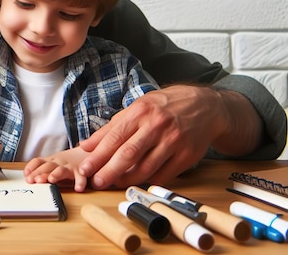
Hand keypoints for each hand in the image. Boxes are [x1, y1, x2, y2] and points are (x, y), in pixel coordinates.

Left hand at [24, 147, 90, 191]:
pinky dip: (80, 182)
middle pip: (47, 166)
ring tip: (51, 179)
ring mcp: (70, 167)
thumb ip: (42, 169)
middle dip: (40, 173)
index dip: (31, 168)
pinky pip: (81, 177)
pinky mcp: (82, 172)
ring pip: (62, 170)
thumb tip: (27, 176)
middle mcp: (59, 162)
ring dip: (56, 174)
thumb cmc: (68, 162)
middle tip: (34, 180)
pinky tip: (78, 188)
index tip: (26, 175)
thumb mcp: (54, 164)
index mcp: (51, 160)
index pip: (38, 161)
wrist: (89, 151)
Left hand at [77, 85, 236, 189]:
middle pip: (128, 154)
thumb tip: (87, 145)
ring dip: (126, 179)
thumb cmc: (163, 106)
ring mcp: (173, 141)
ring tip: (113, 183)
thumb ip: (112, 127)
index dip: (98, 155)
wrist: (203, 106)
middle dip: (109, 170)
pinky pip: (163, 175)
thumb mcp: (137, 108)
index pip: (115, 137)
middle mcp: (157, 126)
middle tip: (96, 181)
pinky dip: (147, 181)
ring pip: (145, 168)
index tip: (85, 168)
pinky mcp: (187, 156)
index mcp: (141, 111)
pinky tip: (136, 182)